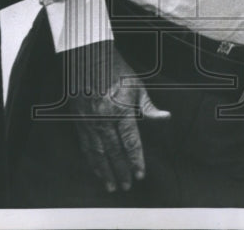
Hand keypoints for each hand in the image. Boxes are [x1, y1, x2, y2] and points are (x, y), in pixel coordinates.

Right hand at [67, 42, 169, 192]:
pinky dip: (91, 160)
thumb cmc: (116, 69)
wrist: (88, 56)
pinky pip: (85, 145)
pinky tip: (96, 168)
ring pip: (97, 153)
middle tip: (127, 186)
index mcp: (121, 110)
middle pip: (114, 152)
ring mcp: (89, 121)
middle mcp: (103, 119)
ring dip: (105, 171)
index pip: (130, 143)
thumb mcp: (137, 86)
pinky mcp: (78, 120)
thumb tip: (165, 118)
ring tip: (111, 185)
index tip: (140, 175)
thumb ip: (149, 107)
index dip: (136, 161)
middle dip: (121, 171)